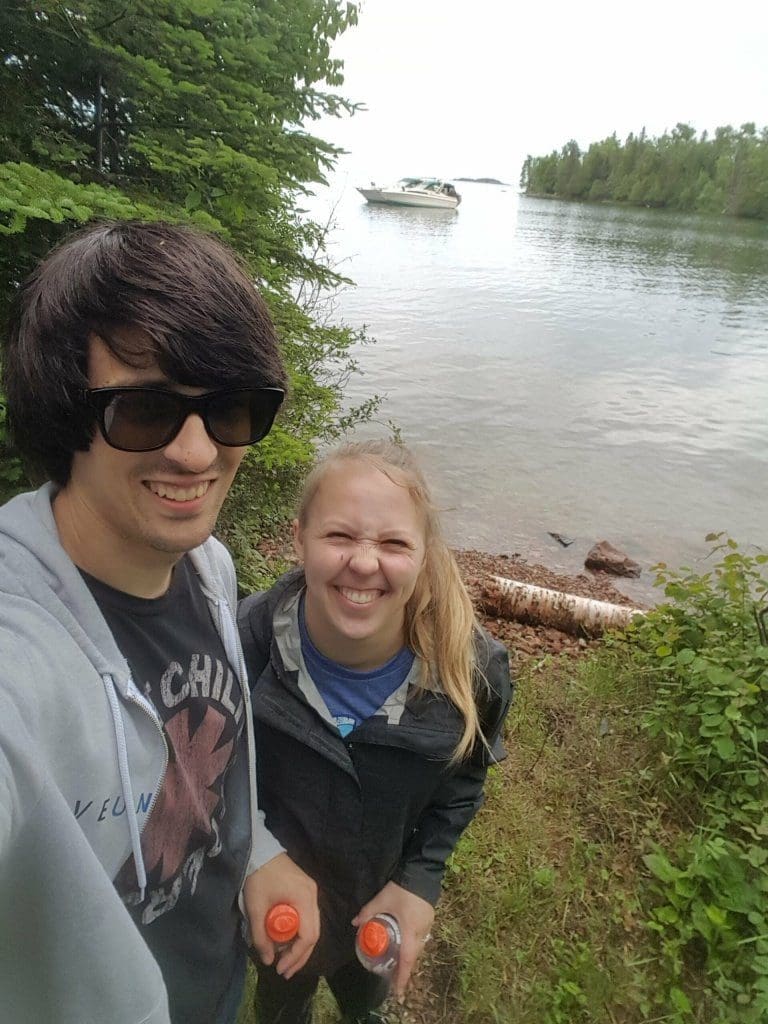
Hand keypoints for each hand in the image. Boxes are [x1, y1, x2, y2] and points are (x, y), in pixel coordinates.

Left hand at [243, 853, 319, 977]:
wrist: (259, 850)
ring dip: (299, 945)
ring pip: (311, 926)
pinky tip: (287, 940)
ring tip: (284, 960)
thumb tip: (268, 961)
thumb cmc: (258, 878)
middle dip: (299, 956)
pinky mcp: (305, 889)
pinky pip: (307, 917)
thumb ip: (261, 936)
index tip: (281, 968)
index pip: (308, 935)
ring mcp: (310, 891)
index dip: (296, 956)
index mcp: (304, 899)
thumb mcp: (256, 908)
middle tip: (284, 971)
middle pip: (313, 933)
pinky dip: (298, 932)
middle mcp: (313, 896)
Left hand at [352, 880, 434, 998]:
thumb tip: (354, 923)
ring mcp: (427, 926)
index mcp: (409, 931)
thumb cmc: (402, 889)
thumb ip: (368, 912)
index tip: (399, 994)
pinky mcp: (429, 919)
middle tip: (394, 980)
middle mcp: (421, 932)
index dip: (403, 978)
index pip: (407, 960)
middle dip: (404, 969)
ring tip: (398, 965)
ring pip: (418, 948)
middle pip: (413, 956)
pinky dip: (412, 946)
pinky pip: (420, 938)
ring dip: (408, 957)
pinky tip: (405, 945)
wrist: (422, 872)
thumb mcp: (382, 900)